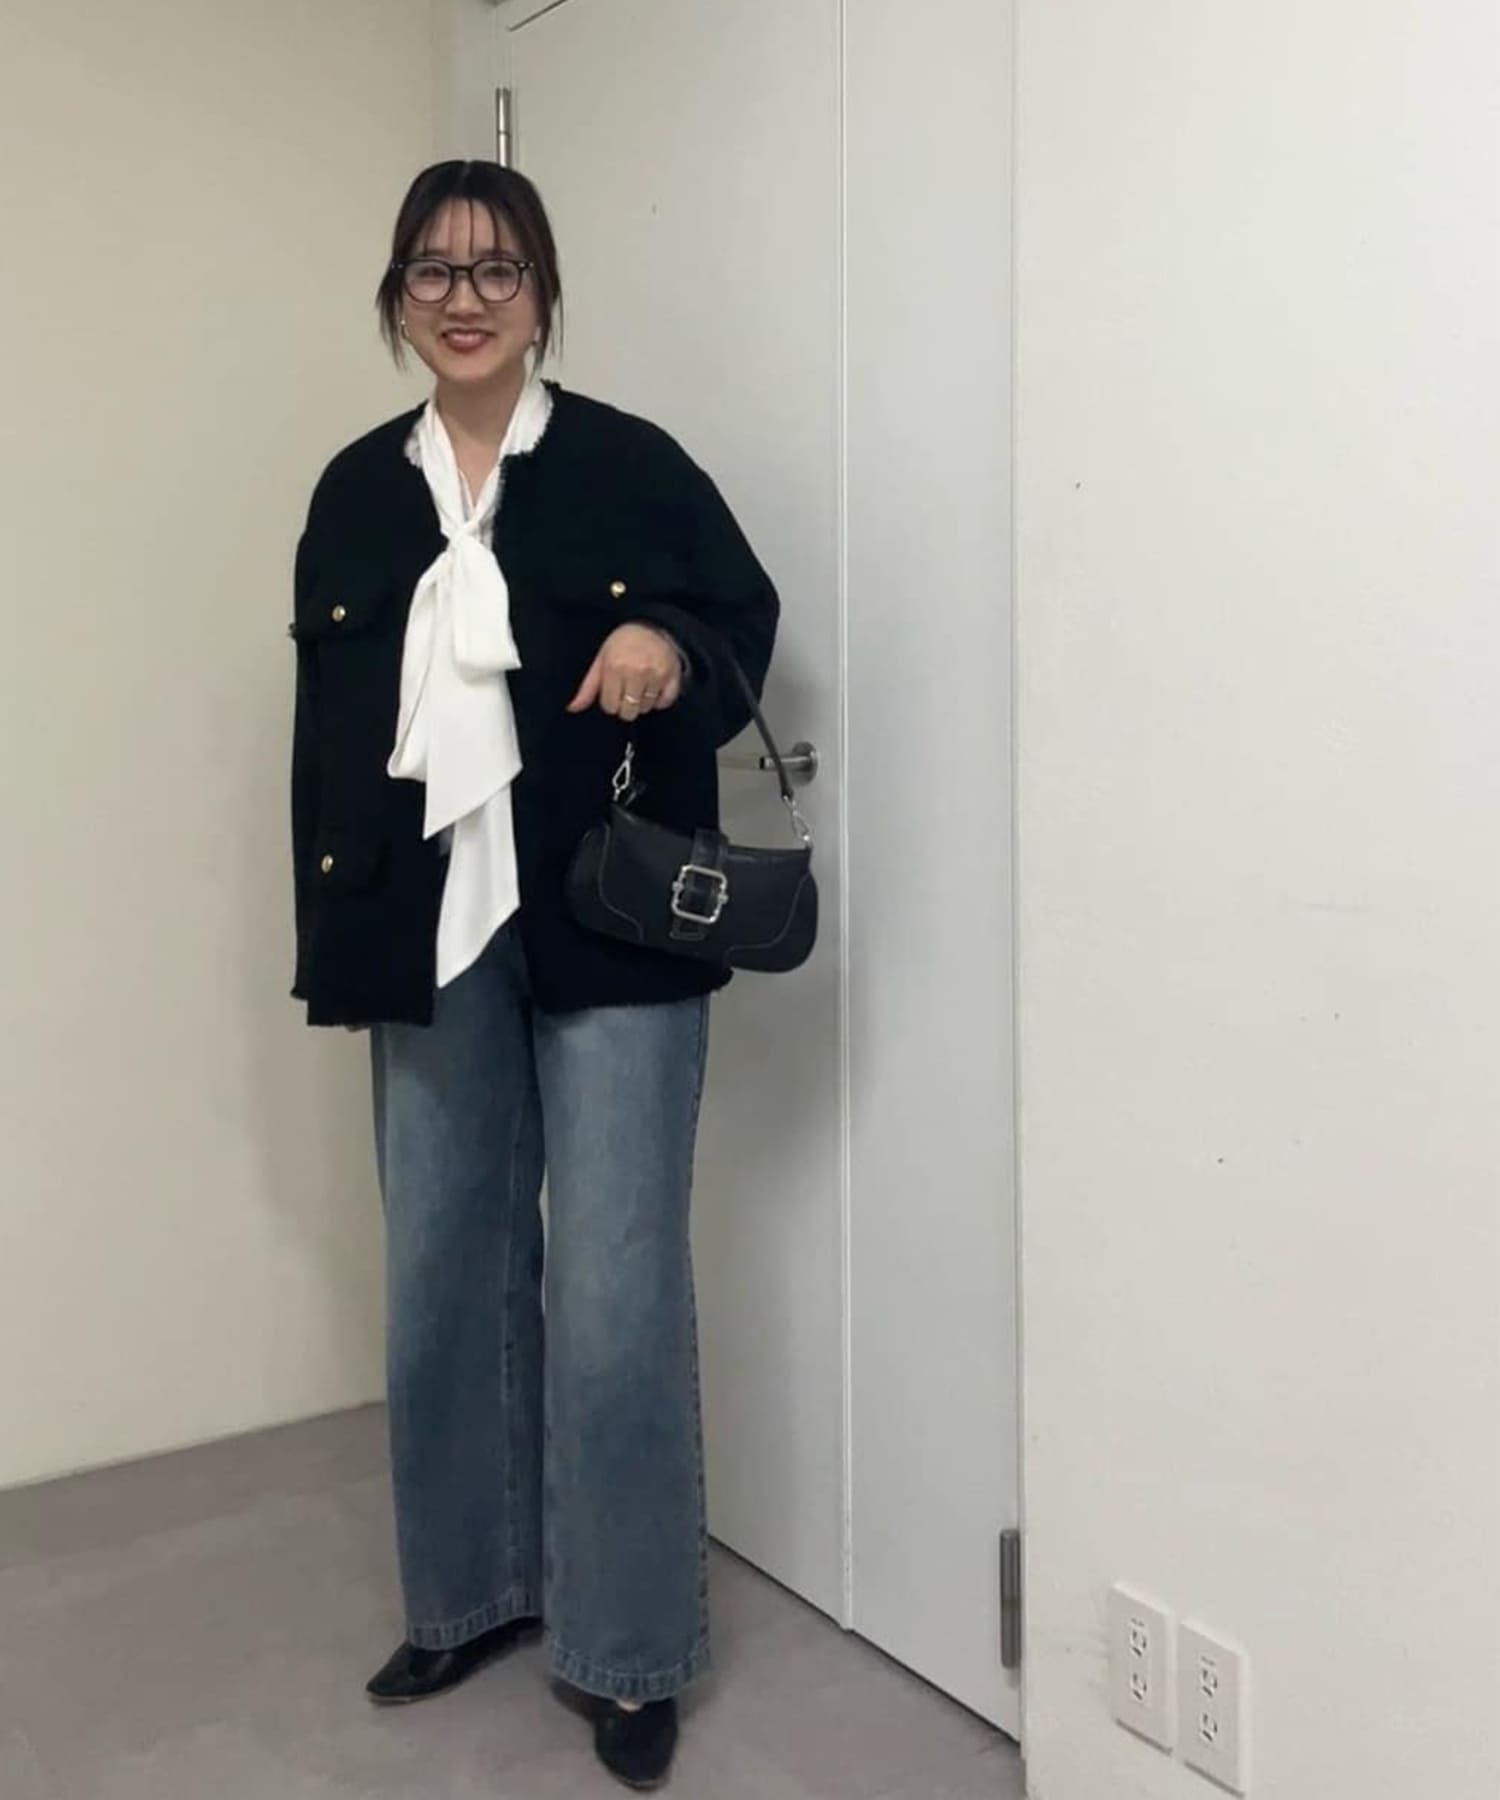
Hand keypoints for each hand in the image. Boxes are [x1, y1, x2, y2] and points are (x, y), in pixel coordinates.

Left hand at [567, 624, 683, 723]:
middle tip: (626, 691)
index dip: (610, 702)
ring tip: (640, 685)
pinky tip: (653, 688)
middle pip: (628, 712)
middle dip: (625, 706)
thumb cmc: (623, 643)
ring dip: (642, 702)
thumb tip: (572, 708)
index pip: (610, 706)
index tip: (613, 691)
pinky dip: (659, 700)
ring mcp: (657, 675)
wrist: (654, 627)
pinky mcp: (673, 677)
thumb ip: (587, 686)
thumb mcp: (601, 659)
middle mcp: (636, 672)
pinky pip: (665, 703)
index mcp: (615, 667)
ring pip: (646, 709)